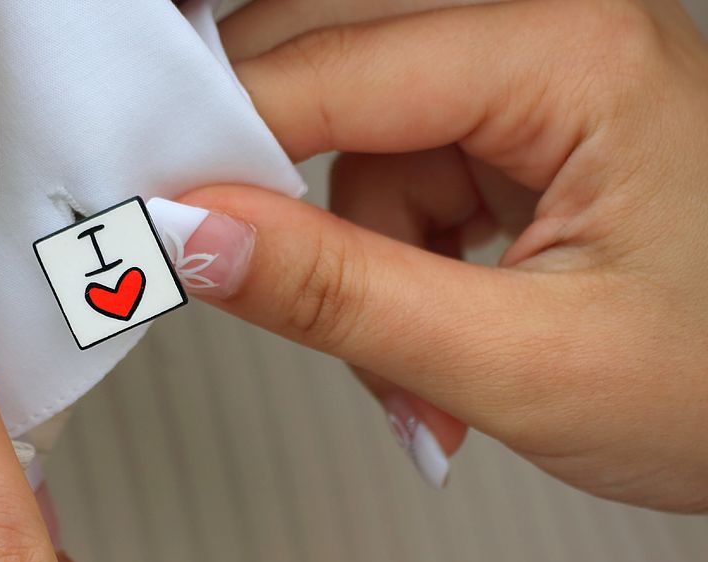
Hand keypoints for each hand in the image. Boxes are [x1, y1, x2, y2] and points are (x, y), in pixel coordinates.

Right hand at [175, 0, 707, 510]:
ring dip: (354, 259)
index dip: (220, 146)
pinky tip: (436, 328)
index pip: (330, 69)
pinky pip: (401, 177)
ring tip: (413, 367)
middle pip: (335, 77)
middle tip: (266, 283)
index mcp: (571, 51)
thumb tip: (202, 239)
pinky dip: (392, 262)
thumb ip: (342, 296)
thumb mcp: (520, 359)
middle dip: (293, 203)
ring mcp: (536, 85)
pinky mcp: (522, 135)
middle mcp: (552, 37)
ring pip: (360, 145)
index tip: (148, 213)